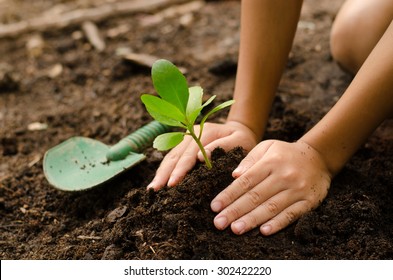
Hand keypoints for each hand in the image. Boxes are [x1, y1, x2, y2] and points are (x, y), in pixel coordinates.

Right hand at [147, 121, 257, 190]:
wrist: (241, 130)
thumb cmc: (243, 139)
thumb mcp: (239, 141)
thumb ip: (223, 146)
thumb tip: (201, 157)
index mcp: (205, 132)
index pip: (189, 154)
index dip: (180, 169)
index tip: (172, 183)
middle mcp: (191, 133)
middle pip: (175, 155)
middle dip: (164, 173)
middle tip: (155, 190)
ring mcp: (186, 138)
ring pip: (170, 156)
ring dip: (161, 172)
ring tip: (152, 189)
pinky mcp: (184, 144)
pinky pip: (172, 157)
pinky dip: (164, 169)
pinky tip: (158, 181)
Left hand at [210, 140, 331, 234]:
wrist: (319, 157)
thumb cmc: (285, 153)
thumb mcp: (267, 147)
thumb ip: (249, 159)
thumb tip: (234, 175)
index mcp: (270, 162)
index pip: (246, 181)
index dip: (229, 195)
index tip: (214, 206)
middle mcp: (283, 176)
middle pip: (255, 196)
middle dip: (235, 211)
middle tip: (219, 223)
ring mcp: (297, 190)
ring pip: (271, 207)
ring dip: (252, 220)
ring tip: (235, 229)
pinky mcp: (309, 201)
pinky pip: (291, 214)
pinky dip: (278, 223)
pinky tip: (264, 231)